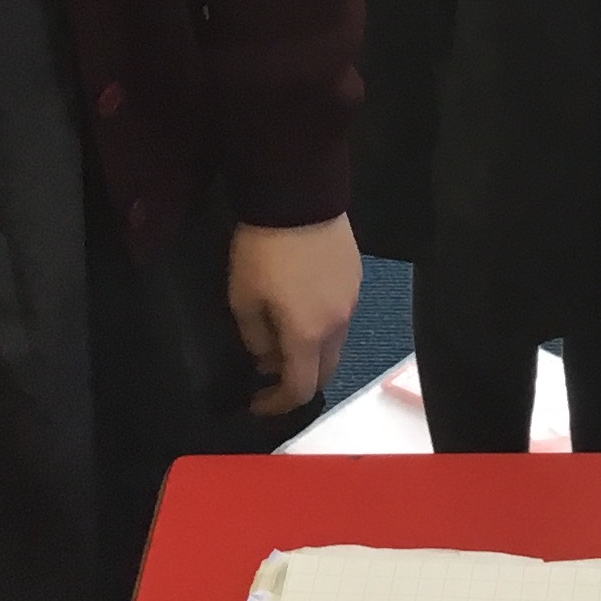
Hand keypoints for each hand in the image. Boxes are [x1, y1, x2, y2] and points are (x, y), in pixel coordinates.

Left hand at [227, 216, 358, 415]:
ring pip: (335, 344)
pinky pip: (341, 317)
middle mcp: (338, 325)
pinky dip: (321, 327)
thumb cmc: (264, 251)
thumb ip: (256, 338)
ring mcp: (352, 300)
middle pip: (325, 372)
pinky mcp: (356, 278)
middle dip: (297, 382)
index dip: (277, 404)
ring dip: (311, 353)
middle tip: (270, 376)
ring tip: (283, 338)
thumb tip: (268, 358)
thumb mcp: (243, 298)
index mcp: (307, 334)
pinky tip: (302, 307)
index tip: (255, 403)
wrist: (300, 196)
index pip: (300, 388)